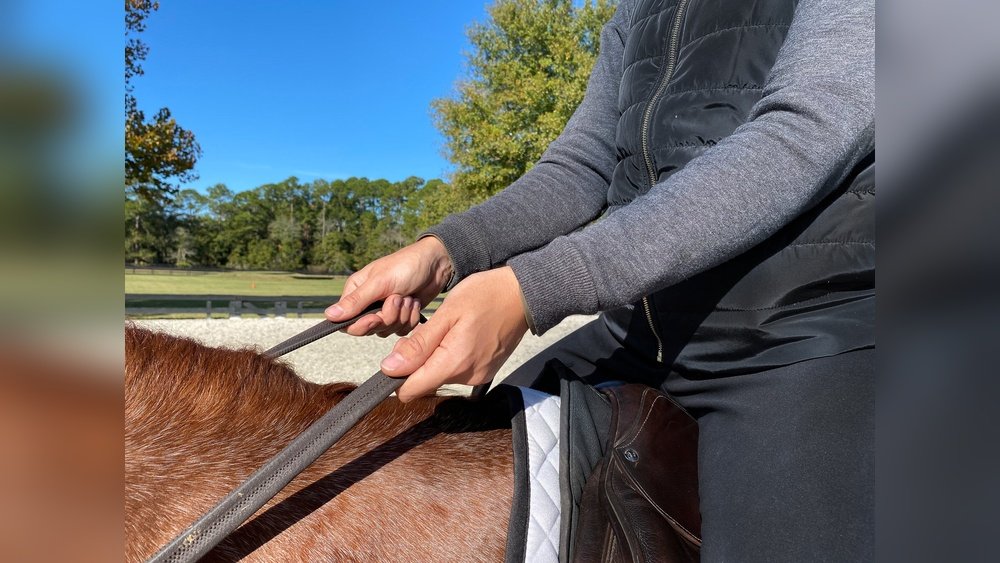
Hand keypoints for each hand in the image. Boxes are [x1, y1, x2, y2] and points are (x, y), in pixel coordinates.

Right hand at [325, 237, 452, 336]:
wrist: (436, 265)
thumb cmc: (406, 266)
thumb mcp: (380, 283)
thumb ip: (356, 301)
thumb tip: (329, 315)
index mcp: (356, 292)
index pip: (347, 322)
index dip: (361, 325)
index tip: (375, 318)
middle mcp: (368, 304)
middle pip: (369, 329)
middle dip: (387, 317)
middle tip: (398, 298)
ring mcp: (385, 311)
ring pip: (387, 331)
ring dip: (401, 316)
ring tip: (408, 296)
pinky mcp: (401, 316)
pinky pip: (401, 330)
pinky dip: (410, 318)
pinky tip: (414, 302)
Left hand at [379, 266, 529, 401]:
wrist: (521, 294)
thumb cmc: (485, 296)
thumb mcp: (446, 314)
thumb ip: (418, 345)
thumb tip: (390, 368)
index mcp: (454, 364)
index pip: (411, 390)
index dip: (398, 374)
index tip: (403, 350)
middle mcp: (467, 377)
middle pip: (425, 381)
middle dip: (419, 360)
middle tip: (431, 329)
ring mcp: (479, 376)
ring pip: (441, 375)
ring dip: (436, 356)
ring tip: (449, 329)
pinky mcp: (486, 372)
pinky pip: (458, 371)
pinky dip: (452, 356)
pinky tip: (461, 335)